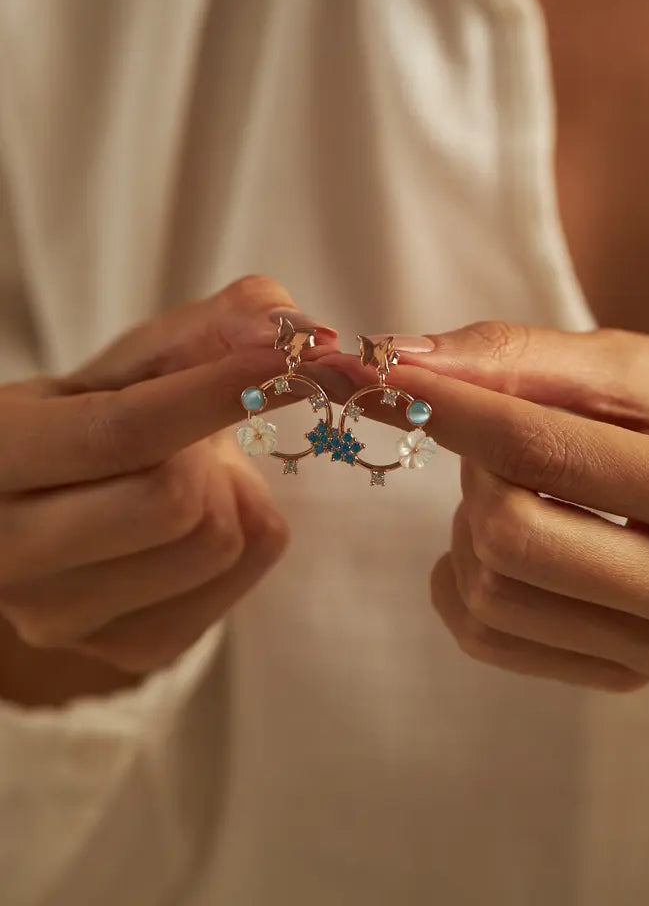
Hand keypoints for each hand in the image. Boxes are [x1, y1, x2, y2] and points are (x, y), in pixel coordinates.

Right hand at [0, 276, 335, 685]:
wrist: (64, 507)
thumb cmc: (95, 420)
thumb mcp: (126, 367)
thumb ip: (205, 332)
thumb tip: (291, 327)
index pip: (120, 433)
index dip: (216, 391)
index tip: (292, 356)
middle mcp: (7, 553)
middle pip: (174, 502)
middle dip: (209, 450)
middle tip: (194, 432)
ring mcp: (63, 617)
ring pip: (215, 541)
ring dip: (231, 489)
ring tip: (192, 475)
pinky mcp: (127, 650)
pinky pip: (240, 575)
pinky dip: (246, 528)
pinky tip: (199, 519)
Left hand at [327, 322, 648, 690]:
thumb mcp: (630, 373)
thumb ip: (519, 359)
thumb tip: (399, 359)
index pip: (543, 452)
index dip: (453, 409)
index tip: (393, 376)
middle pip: (507, 535)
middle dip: (475, 473)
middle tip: (494, 441)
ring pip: (489, 594)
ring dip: (469, 525)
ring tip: (511, 488)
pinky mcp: (617, 672)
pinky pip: (488, 639)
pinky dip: (461, 580)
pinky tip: (492, 541)